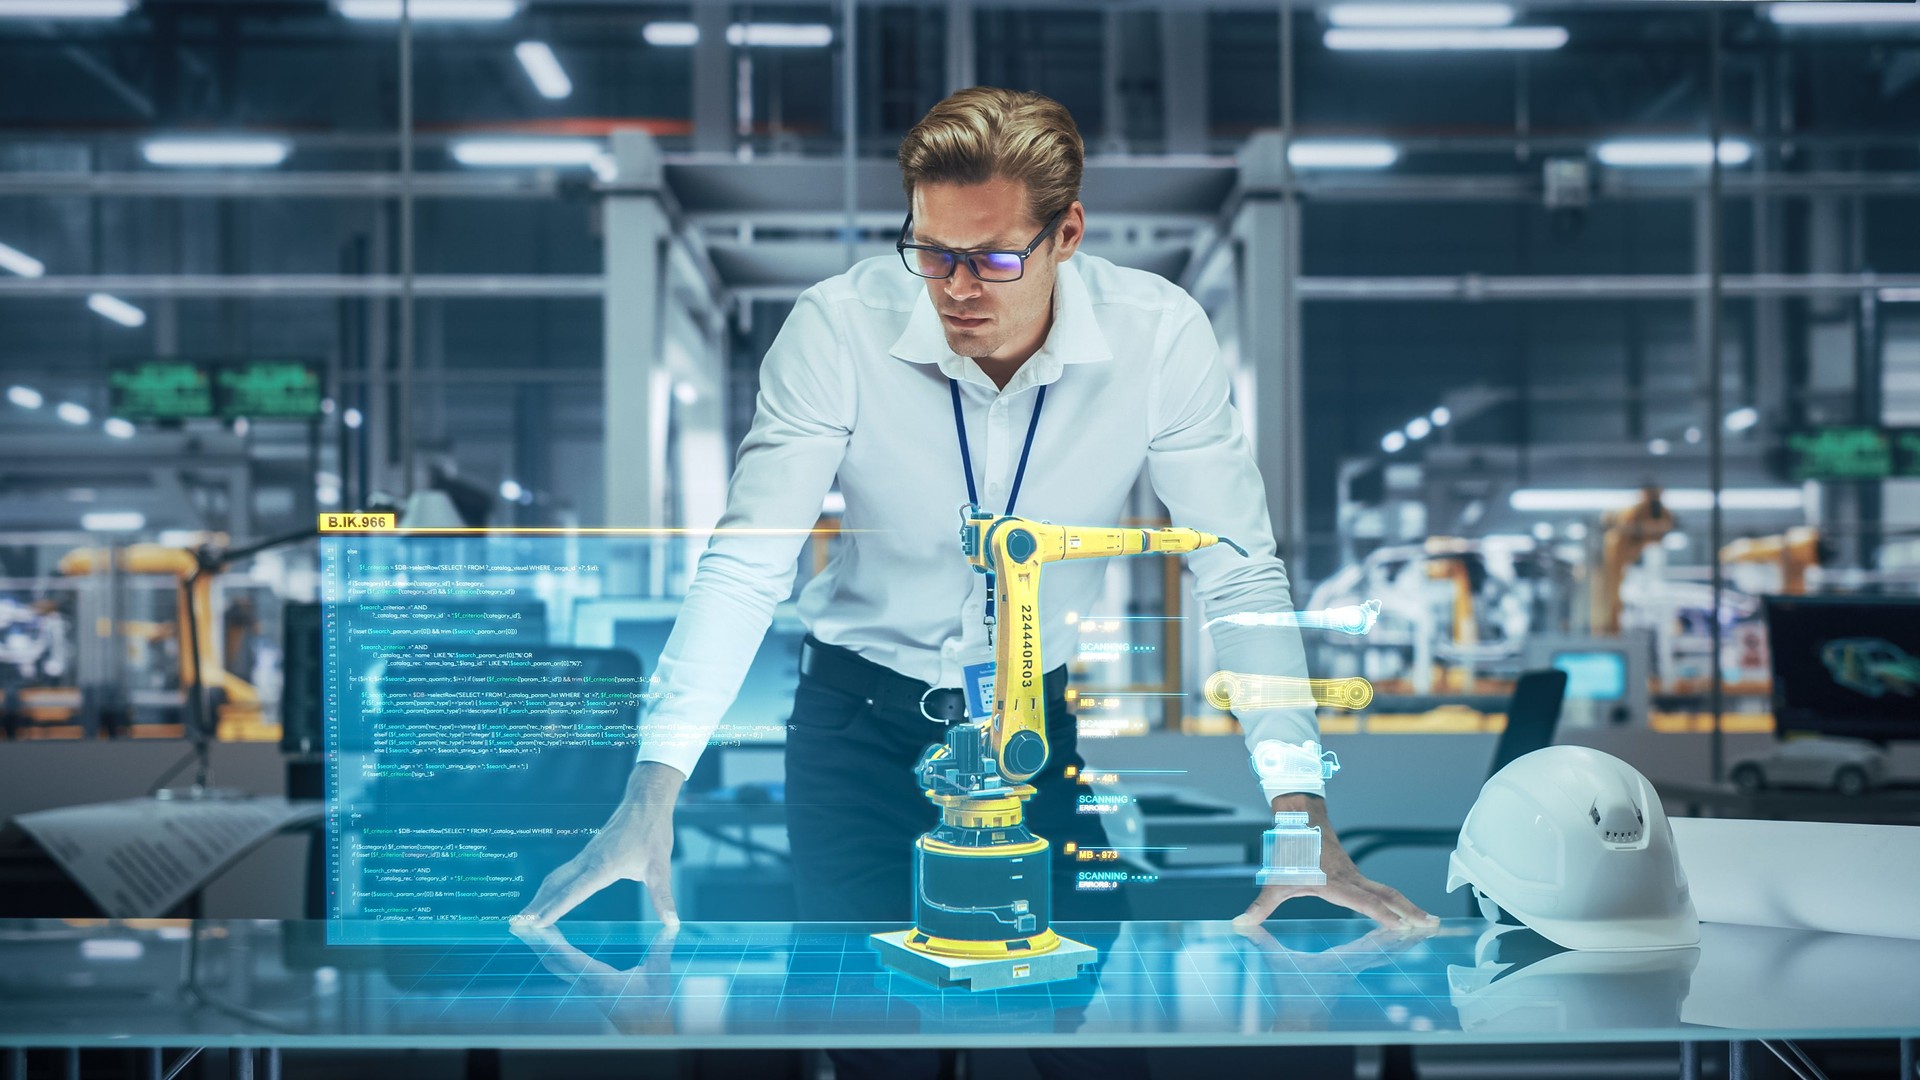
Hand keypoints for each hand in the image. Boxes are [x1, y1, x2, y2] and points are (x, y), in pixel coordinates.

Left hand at [509, 919, 679, 1033]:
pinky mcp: (588, 987)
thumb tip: (672, 925)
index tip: (534, 927)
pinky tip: (552, 942)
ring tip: (529, 929)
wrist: (647, 1031)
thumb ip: (661, 948)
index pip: (568, 957)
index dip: (550, 941)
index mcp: (599, 979)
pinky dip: (553, 952)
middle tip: (519, 924)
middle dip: (535, 941)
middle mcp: (586, 984)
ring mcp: (585, 987)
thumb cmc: (653, 1005)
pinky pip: (564, 967)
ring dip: (541, 947)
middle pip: (552, 961)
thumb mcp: (658, 973)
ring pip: (555, 965)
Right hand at [512, 761, 683, 928]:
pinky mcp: (587, 854)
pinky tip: (546, 896)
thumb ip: (663, 897)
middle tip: (517, 926)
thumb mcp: (661, 868)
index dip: (554, 909)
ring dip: (539, 897)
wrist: (646, 802)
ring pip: (555, 878)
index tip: (536, 923)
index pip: (573, 892)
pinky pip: (562, 873)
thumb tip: (672, 923)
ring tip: (524, 916)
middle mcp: (588, 861)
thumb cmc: (653, 833)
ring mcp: (585, 856)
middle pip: (555, 886)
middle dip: (536, 906)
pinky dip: (549, 887)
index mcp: (603, 866)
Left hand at [1233, 794, 1436, 930]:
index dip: (1382, 915)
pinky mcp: (1355, 875)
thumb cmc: (1288, 851)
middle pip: (1387, 895)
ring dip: (1408, 906)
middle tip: (1432, 925)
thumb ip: (1260, 906)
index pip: (1363, 901)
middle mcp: (1350, 879)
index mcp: (1334, 883)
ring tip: (1428, 922)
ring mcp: (1356, 876)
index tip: (1401, 926)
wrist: (1300, 819)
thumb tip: (1238, 924)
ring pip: (1387, 891)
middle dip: (1410, 911)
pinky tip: (1403, 913)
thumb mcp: (1274, 881)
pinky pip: (1380, 890)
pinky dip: (1396, 901)